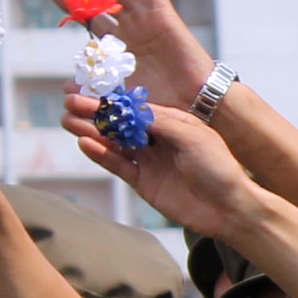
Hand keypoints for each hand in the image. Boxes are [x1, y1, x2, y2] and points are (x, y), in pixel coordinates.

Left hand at [51, 0, 215, 109]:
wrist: (193, 101)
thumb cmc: (161, 101)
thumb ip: (96, 85)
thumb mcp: (119, 93)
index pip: (89, 16)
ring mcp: (147, 18)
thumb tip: (65, 89)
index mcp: (118, 44)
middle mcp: (130, 26)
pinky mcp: (165, 14)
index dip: (71, 3)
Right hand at [63, 96, 254, 235]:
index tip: (91, 89)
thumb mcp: (194, 137)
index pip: (137, 107)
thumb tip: (130, 109)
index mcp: (173, 122)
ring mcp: (149, 160)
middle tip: (69, 103)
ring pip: (114, 143)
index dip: (114, 99)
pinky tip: (85, 143)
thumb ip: (161, 123)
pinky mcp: (143, 182)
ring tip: (69, 121)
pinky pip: (117, 165)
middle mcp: (158, 139)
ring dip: (92, 132)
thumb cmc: (219, 169)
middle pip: (121, 123)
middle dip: (95, 112)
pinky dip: (101, 155)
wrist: (229, 208)